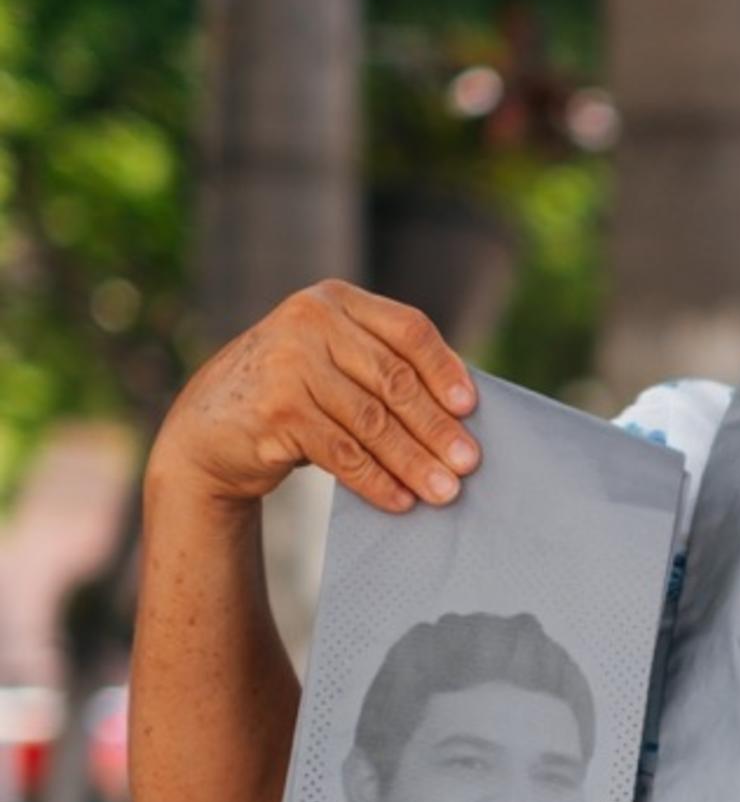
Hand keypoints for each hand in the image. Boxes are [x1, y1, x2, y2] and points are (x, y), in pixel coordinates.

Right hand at [150, 281, 479, 515]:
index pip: (407, 329)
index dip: (444, 369)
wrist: (207, 430)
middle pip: (394, 380)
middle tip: (469, 463)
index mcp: (334, 300)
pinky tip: (401, 501)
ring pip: (371, 422)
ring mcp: (288, 365)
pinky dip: (377, 481)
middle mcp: (309, 322)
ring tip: (445, 491)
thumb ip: (380, 365)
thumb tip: (461, 410)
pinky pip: (343, 453)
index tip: (470, 408)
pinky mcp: (275, 412)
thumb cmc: (291, 395)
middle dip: (436, 427)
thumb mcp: (331, 361)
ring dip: (413, 462)